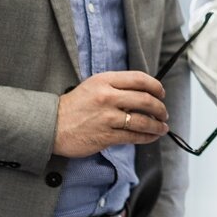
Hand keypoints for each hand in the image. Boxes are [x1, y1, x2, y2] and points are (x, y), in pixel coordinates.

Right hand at [52, 71, 167, 157]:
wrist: (52, 125)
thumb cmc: (74, 105)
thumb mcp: (94, 85)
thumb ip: (116, 85)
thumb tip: (142, 91)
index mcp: (106, 80)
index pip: (140, 79)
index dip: (155, 86)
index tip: (161, 93)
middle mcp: (108, 96)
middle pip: (145, 100)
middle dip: (160, 108)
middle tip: (163, 112)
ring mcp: (107, 117)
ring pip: (142, 120)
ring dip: (157, 125)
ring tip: (162, 127)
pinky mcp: (106, 136)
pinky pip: (133, 136)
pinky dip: (147, 137)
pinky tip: (151, 137)